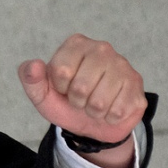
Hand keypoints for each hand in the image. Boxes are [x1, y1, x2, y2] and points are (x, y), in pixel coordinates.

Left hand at [18, 34, 145, 142]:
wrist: (94, 122)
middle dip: (78, 102)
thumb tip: (34, 66)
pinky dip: (109, 118)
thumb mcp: (43, 94)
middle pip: (81, 88)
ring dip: (93, 112)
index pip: (61, 71)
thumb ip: (31, 79)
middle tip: (81, 99)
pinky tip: (111, 108)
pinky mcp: (136, 84)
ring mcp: (122, 65)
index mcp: (76, 45)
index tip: (64, 88)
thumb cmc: (67, 102)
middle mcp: (101, 48)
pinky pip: (117, 111)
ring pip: (100, 102)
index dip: (60, 88)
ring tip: (95, 104)